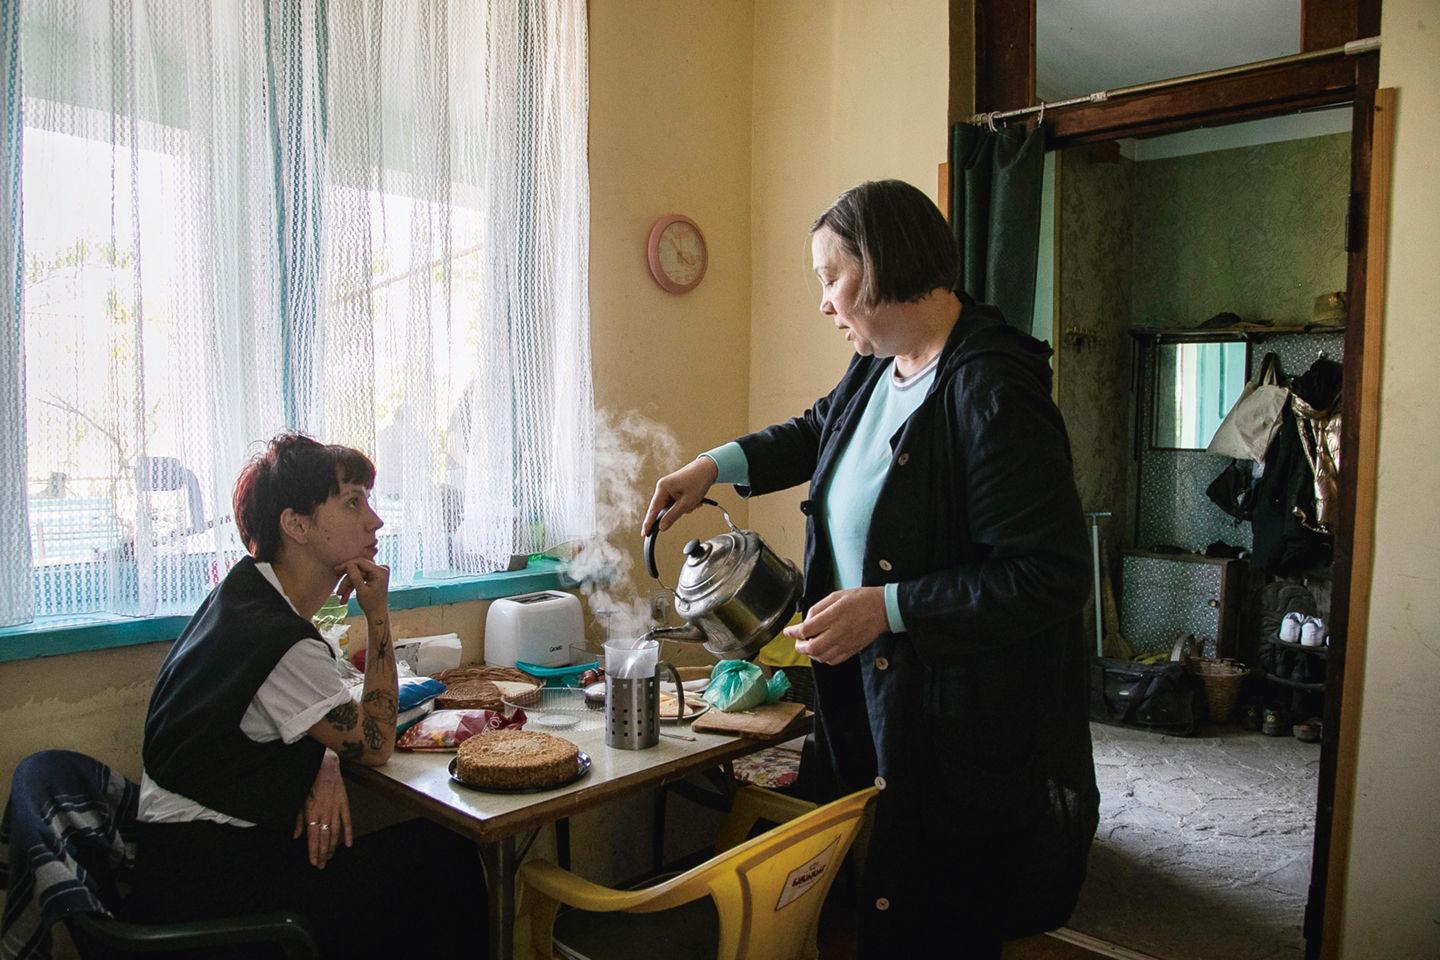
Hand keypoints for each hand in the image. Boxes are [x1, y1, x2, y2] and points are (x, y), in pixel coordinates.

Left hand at [294, 750, 351, 868]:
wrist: (324, 764)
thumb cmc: (308, 781)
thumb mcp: (299, 800)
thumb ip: (298, 819)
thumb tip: (297, 836)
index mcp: (312, 811)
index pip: (313, 836)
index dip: (314, 850)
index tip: (314, 862)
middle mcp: (324, 811)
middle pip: (324, 837)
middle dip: (323, 853)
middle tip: (322, 866)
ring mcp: (335, 807)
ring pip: (335, 831)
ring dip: (332, 846)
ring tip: (330, 858)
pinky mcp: (344, 802)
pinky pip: (347, 821)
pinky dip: (348, 833)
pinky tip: (348, 844)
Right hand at [334, 557, 388, 616]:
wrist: (376, 614)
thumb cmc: (371, 604)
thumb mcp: (362, 591)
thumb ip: (355, 577)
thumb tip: (349, 564)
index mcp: (380, 571)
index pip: (361, 562)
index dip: (347, 565)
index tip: (336, 570)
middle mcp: (380, 569)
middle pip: (358, 569)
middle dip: (347, 579)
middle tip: (337, 585)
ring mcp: (376, 573)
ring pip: (356, 575)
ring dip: (347, 585)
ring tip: (341, 595)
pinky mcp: (371, 577)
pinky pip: (358, 578)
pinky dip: (351, 586)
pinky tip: (344, 597)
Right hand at [641, 457, 719, 535]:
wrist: (707, 469)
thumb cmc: (698, 481)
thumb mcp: (686, 503)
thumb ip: (672, 516)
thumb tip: (661, 527)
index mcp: (662, 488)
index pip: (652, 510)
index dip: (648, 524)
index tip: (644, 534)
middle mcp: (662, 487)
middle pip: (662, 509)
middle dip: (676, 513)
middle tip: (689, 508)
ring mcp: (667, 487)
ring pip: (671, 507)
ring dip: (683, 508)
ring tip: (694, 501)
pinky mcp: (673, 489)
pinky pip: (675, 502)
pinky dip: (684, 504)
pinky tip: (694, 500)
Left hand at [785, 587, 887, 665]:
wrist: (883, 609)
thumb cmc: (860, 599)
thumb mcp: (835, 595)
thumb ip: (818, 607)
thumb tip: (806, 620)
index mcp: (833, 615)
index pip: (806, 629)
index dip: (793, 632)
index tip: (788, 631)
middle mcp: (838, 631)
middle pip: (811, 647)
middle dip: (799, 646)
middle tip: (797, 641)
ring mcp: (846, 643)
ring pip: (821, 657)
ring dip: (810, 653)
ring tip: (808, 646)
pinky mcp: (852, 650)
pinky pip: (834, 661)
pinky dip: (823, 658)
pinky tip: (822, 651)